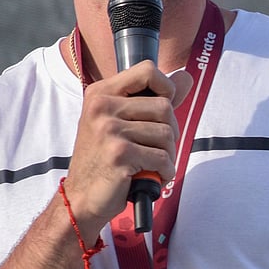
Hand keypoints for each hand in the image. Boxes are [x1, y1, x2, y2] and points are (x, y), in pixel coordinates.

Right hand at [62, 61, 191, 234]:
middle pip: (164, 107)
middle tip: (156, 150)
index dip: (166, 87)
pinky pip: (162, 158)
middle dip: (170, 133)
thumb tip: (187, 76)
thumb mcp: (120, 122)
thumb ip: (153, 100)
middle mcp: (102, 107)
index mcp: (100, 93)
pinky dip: (165, 172)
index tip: (163, 110)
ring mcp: (109, 130)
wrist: (81, 197)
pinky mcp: (120, 154)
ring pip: (166, 134)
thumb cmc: (104, 159)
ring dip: (167, 156)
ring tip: (151, 166)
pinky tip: (152, 178)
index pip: (147, 70)